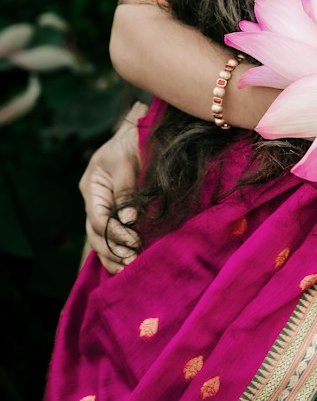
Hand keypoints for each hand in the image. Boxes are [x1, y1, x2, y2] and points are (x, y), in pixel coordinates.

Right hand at [80, 105, 143, 272]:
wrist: (140, 133)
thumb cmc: (131, 142)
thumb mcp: (126, 162)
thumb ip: (125, 190)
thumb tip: (128, 220)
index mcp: (91, 188)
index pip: (97, 218)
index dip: (113, 232)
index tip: (133, 240)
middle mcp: (94, 201)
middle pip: (95, 233)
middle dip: (112, 249)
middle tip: (132, 260)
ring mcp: (103, 207)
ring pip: (100, 239)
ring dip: (113, 255)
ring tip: (129, 267)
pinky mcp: (116, 212)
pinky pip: (111, 236)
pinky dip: (117, 251)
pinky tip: (126, 264)